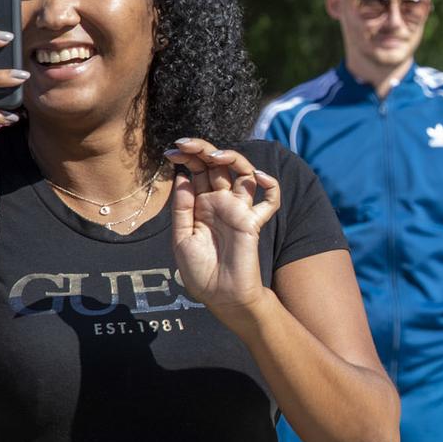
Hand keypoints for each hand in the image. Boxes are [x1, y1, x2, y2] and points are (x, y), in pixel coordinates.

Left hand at [167, 139, 279, 318]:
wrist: (220, 296)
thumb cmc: (199, 272)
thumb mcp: (182, 238)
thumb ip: (183, 208)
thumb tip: (183, 176)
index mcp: (200, 205)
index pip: (197, 172)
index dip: (186, 158)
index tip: (171, 152)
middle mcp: (221, 202)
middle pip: (218, 166)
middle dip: (203, 150)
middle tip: (186, 144)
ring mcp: (239, 209)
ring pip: (243, 172)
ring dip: (232, 158)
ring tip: (215, 156)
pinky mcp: (253, 221)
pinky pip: (270, 200)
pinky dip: (270, 185)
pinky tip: (259, 177)